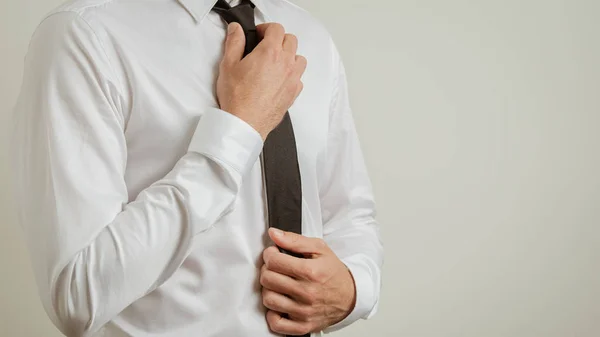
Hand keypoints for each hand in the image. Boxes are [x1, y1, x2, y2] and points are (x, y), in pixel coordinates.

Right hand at [216, 22, 306, 139]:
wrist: (245, 122)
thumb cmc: (237, 97)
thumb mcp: (228, 65)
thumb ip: (234, 42)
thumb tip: (237, 29)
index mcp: (270, 53)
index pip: (277, 29)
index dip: (266, 28)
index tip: (259, 35)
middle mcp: (285, 64)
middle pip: (291, 40)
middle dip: (279, 39)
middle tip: (266, 46)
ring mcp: (292, 79)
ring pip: (299, 58)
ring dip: (289, 55)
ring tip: (275, 62)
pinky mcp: (294, 93)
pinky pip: (299, 77)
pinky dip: (292, 74)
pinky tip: (280, 79)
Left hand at [260, 228, 355, 334]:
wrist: (351, 296)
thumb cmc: (334, 273)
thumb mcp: (320, 249)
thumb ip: (295, 240)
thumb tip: (274, 234)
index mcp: (310, 272)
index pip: (274, 261)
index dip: (269, 254)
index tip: (273, 254)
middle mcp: (307, 293)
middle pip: (268, 279)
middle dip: (267, 270)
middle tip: (274, 268)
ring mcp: (304, 311)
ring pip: (269, 300)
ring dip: (269, 290)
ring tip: (277, 284)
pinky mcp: (303, 325)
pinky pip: (276, 324)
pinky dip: (272, 314)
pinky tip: (279, 304)